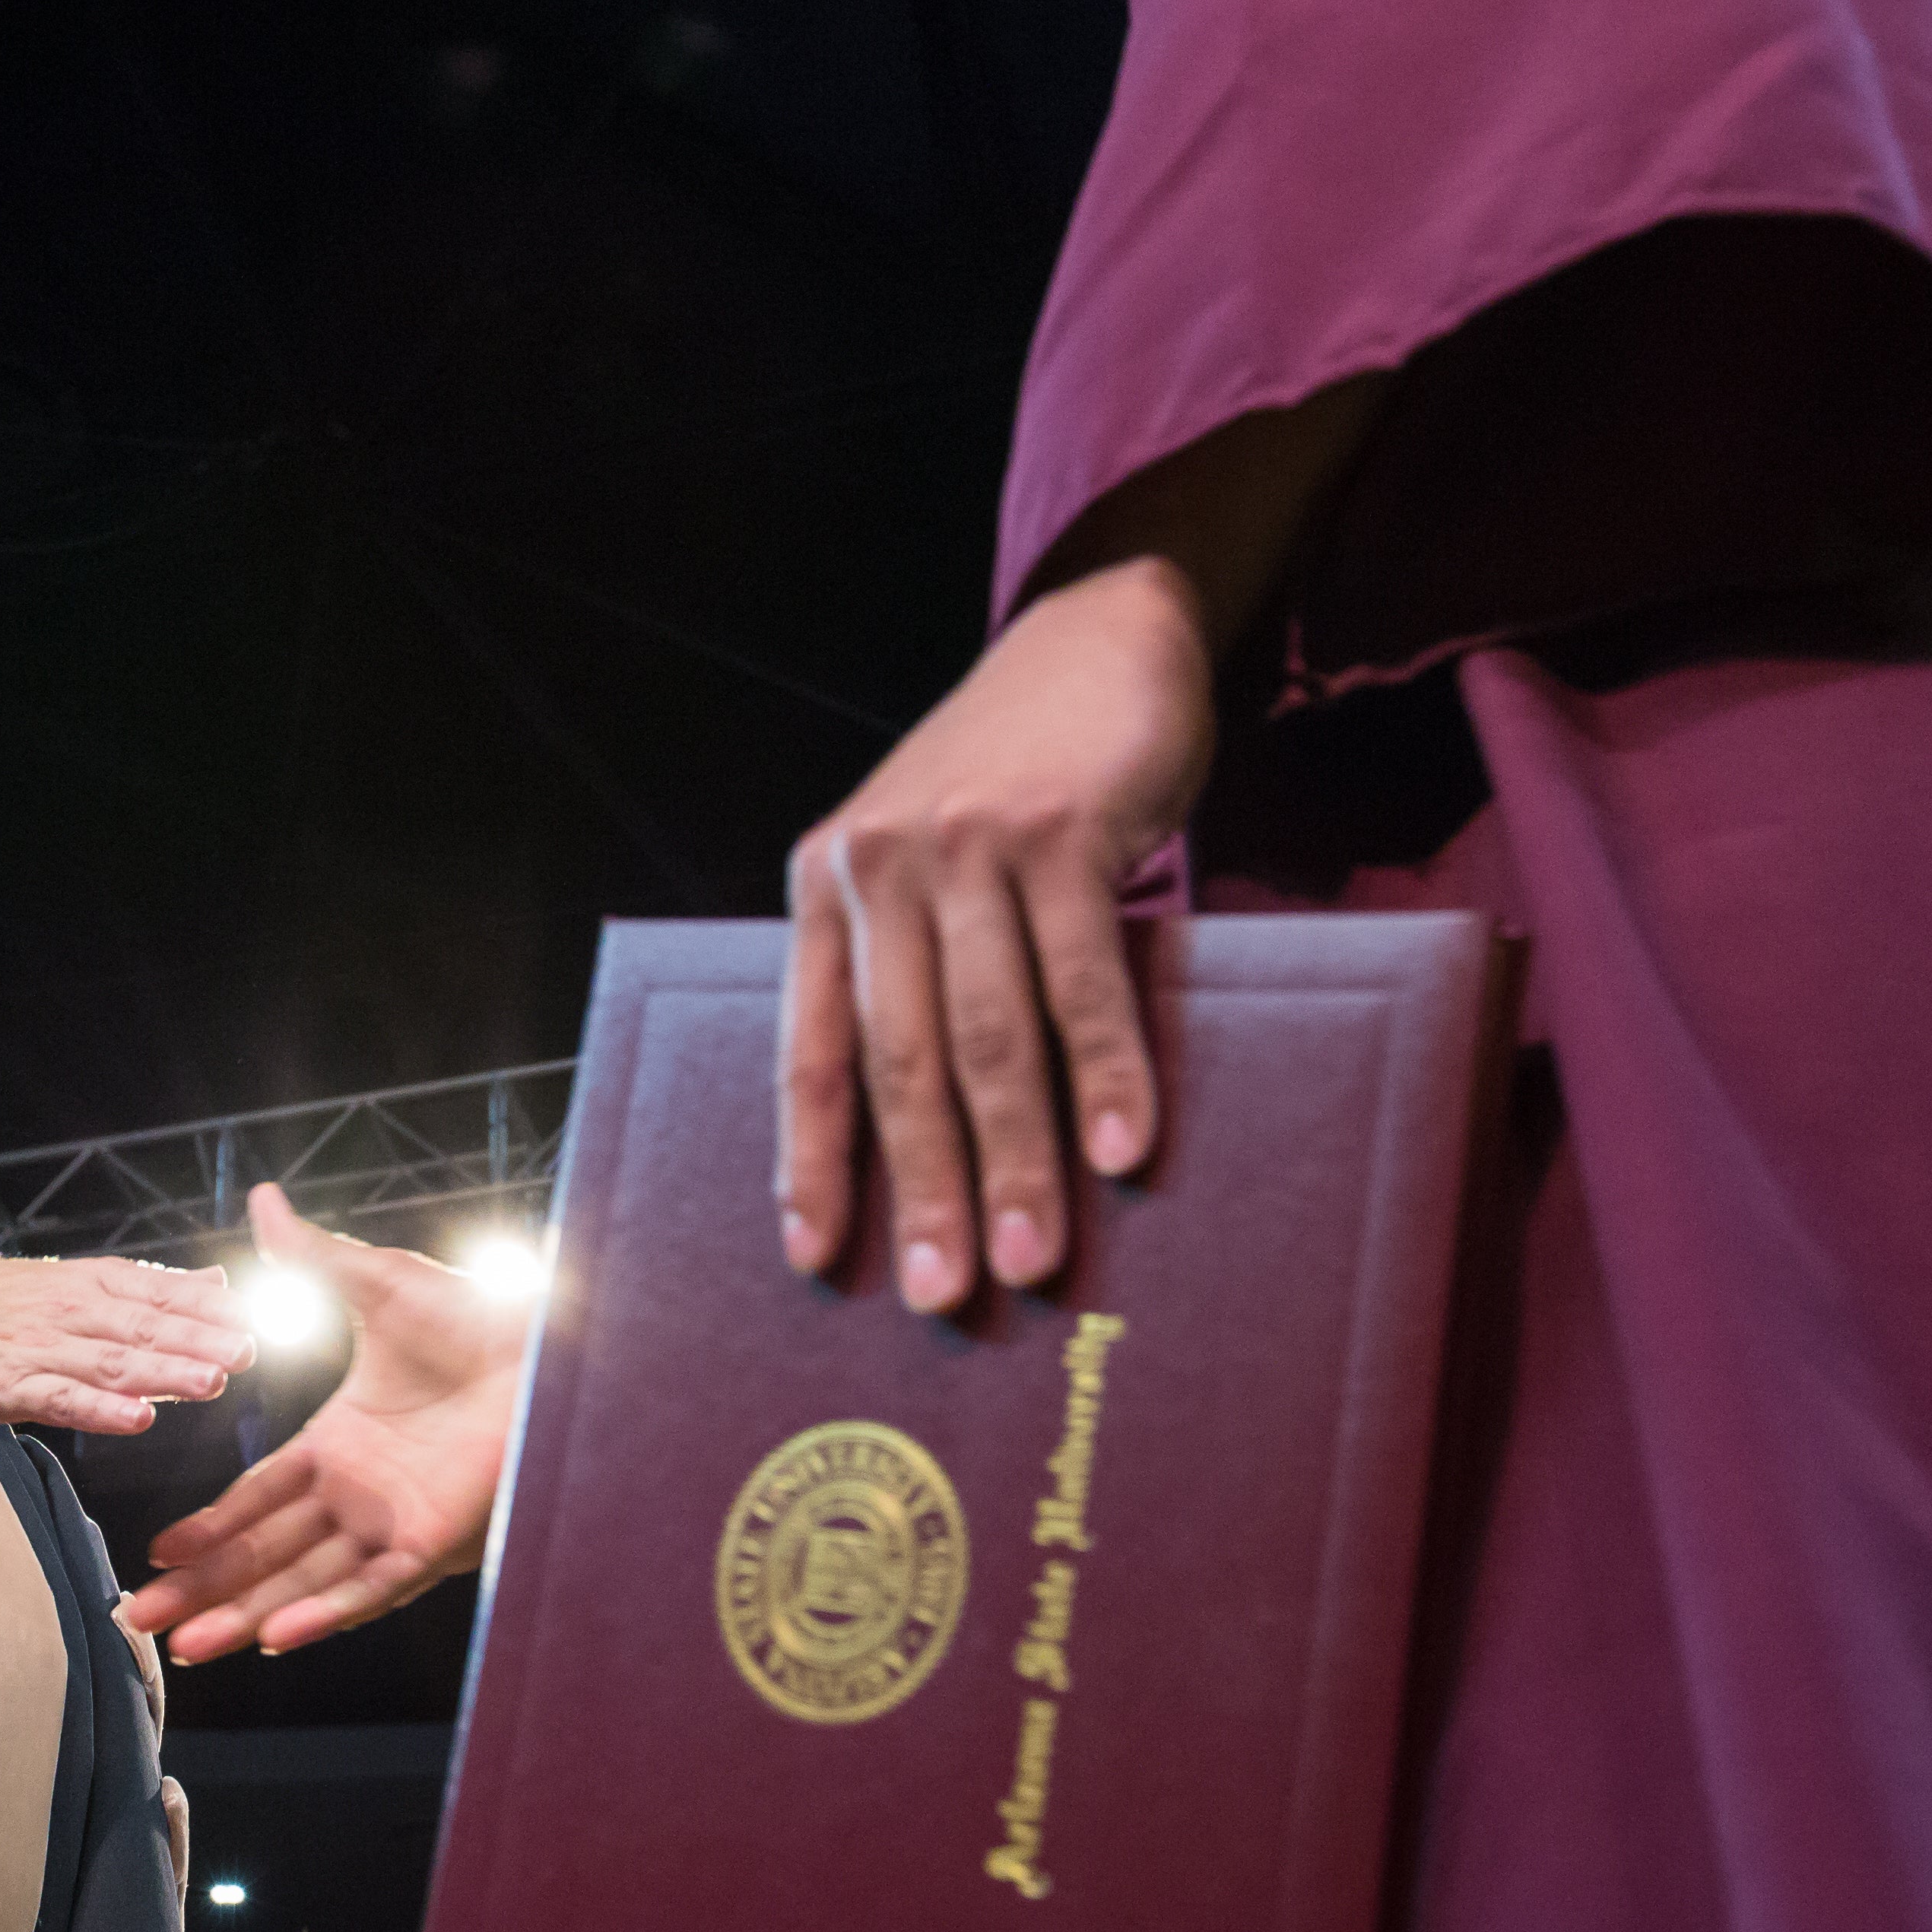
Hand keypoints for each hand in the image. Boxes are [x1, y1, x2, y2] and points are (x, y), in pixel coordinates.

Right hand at [0, 1256, 254, 1434]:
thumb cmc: (4, 1305)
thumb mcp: (77, 1281)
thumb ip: (151, 1287)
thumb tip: (219, 1280)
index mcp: (93, 1281)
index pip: (162, 1290)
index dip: (211, 1306)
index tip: (258, 1317)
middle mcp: (73, 1310)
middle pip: (146, 1326)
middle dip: (199, 1338)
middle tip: (248, 1350)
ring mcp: (43, 1349)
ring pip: (113, 1362)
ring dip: (164, 1373)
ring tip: (211, 1382)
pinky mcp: (15, 1388)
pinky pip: (65, 1400)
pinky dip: (101, 1410)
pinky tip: (137, 1419)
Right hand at [118, 1186, 525, 1661]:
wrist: (542, 1341)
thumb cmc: (472, 1314)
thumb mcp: (375, 1282)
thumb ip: (311, 1258)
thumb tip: (264, 1201)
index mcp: (339, 1443)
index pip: (257, 1499)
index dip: (207, 1528)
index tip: (158, 1553)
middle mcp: (358, 1492)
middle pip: (264, 1553)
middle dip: (203, 1587)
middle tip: (140, 1617)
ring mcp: (392, 1521)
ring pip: (305, 1582)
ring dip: (245, 1613)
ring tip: (189, 1645)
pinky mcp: (431, 1541)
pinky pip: (369, 1587)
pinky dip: (324, 1614)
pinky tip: (274, 1636)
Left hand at [782, 554, 1210, 1313]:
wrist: (1096, 635)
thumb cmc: (1012, 778)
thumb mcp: (926, 858)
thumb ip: (914, 966)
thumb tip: (935, 1133)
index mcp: (830, 887)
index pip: (809, 1048)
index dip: (813, 1160)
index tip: (819, 1260)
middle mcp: (878, 867)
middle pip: (898, 1059)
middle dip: (920, 1189)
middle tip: (941, 1295)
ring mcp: (966, 846)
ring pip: (987, 1033)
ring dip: (1012, 1158)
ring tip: (1032, 1258)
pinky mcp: (1058, 831)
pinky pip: (1079, 976)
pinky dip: (1103, 1071)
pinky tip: (1122, 1151)